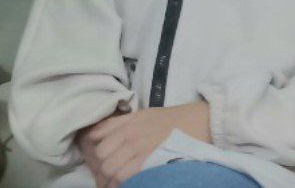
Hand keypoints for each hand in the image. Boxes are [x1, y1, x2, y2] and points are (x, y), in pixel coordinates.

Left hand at [78, 102, 211, 187]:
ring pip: (110, 169)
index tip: (100, 165)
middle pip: (102, 157)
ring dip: (109, 180)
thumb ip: (120, 124)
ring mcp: (139, 147)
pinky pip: (124, 177)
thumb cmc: (172, 120)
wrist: (199, 122)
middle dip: (101, 171)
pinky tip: (126, 185)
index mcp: (128, 122)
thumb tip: (95, 133)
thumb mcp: (143, 115)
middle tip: (106, 180)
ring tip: (114, 185)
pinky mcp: (148, 161)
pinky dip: (121, 184)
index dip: (96, 156)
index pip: (98, 140)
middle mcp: (130, 133)